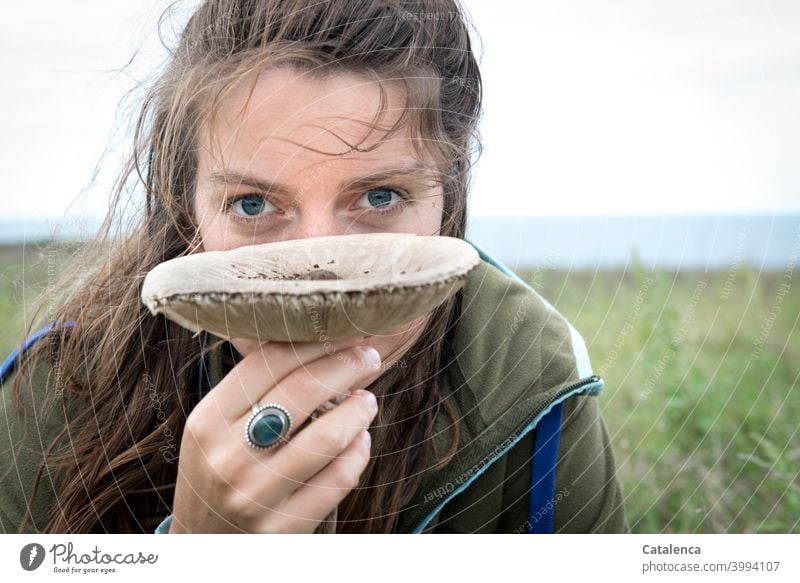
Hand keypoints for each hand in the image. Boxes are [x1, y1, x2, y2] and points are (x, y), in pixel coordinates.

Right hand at [169, 338, 382, 532]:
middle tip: (368, 358)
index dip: (315, 342)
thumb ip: (252, 386)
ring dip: (359, 410)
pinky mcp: (283, 528)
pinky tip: (361, 440)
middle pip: (303, 391)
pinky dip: (359, 453)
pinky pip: (338, 480)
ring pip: (328, 437)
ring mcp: (254, 496)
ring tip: (367, 401)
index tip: (345, 333)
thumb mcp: (216, 426)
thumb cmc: (219, 470)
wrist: (204, 545)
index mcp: (208, 421)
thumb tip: (307, 333)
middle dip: (347, 366)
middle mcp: (227, 457)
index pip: (269, 362)